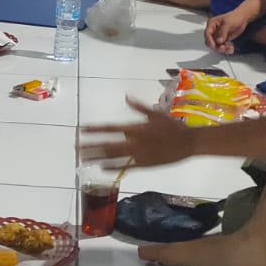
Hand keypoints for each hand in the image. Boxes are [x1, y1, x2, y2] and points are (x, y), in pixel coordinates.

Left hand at [80, 98, 197, 168]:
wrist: (189, 143)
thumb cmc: (172, 126)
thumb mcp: (156, 113)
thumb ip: (139, 107)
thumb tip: (126, 97)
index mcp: (136, 128)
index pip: (111, 128)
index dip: (95, 129)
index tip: (82, 129)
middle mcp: (135, 142)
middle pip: (107, 145)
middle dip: (90, 146)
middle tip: (76, 147)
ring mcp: (138, 155)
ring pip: (113, 157)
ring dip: (97, 157)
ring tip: (83, 158)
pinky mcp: (144, 165)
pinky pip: (125, 167)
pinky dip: (113, 167)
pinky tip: (101, 168)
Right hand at [205, 5, 255, 54]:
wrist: (243, 18)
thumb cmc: (235, 17)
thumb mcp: (228, 23)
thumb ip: (223, 32)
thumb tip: (219, 40)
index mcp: (212, 24)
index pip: (207, 34)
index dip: (210, 40)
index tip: (214, 45)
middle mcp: (213, 30)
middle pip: (210, 42)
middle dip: (216, 46)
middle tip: (223, 47)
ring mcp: (218, 36)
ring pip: (216, 46)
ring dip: (223, 49)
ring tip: (230, 48)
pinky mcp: (223, 40)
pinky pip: (222, 47)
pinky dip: (226, 49)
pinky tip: (231, 49)